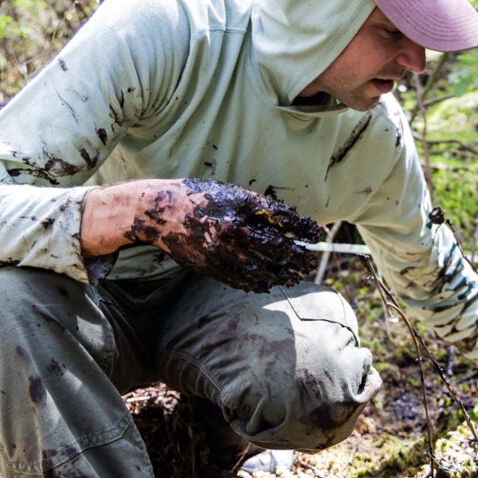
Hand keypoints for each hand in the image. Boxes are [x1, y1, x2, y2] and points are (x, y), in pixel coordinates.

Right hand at [128, 179, 322, 292]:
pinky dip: (256, 284)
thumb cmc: (199, 197)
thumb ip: (258, 207)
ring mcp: (220, 251)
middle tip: (311, 263)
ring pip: (259, 269)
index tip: (317, 234)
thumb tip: (288, 219)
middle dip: (297, 257)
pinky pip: (238, 280)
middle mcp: (232, 229)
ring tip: (294, 277)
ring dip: (281, 275)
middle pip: (275, 248)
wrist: (160, 212)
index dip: (302, 228)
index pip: (281, 219)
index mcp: (240, 206)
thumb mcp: (231, 193)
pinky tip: (267, 284)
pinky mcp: (209, 266)